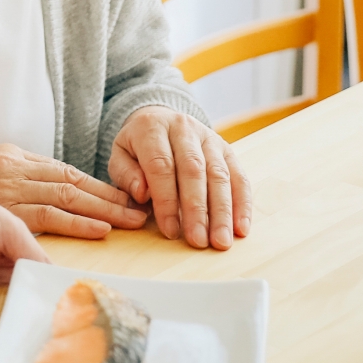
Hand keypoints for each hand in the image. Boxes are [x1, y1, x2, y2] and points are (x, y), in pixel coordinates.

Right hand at [0, 145, 147, 239]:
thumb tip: (45, 209)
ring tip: (130, 221)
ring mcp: (11, 185)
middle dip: (111, 196)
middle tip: (140, 210)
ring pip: (69, 195)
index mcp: (12, 157)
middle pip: (73, 181)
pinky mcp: (5, 206)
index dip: (97, 186)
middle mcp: (15, 167)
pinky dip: (78, 222)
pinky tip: (101, 229)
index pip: (65, 171)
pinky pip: (50, 214)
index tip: (124, 197)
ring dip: (104, 209)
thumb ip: (14, 187)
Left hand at [107, 107, 252, 250]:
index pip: (161, 165)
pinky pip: (239, 177)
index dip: (166, 200)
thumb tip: (142, 194)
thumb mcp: (120, 156)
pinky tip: (240, 229)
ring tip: (220, 241)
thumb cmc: (137, 148)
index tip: (169, 230)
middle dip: (197, 210)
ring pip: (220, 175)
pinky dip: (241, 204)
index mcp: (152, 127)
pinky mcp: (228, 150)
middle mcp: (184, 128)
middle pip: (194, 170)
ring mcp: (209, 137)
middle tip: (198, 241)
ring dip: (222, 212)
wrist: (159, 120)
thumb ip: (127, 175)